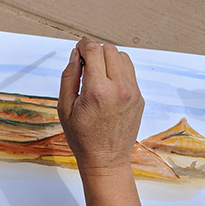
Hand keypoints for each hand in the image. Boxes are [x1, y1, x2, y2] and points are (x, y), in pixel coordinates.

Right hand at [58, 39, 144, 176]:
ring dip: (109, 59)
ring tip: (98, 74)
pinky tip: (107, 87)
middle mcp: (119, 88)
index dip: (83, 45)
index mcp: (97, 90)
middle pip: (109, 49)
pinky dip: (118, 72)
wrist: (106, 160)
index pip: (94, 50)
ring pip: (123, 57)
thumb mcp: (65, 108)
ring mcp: (132, 93)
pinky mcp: (139, 98)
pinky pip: (130, 73)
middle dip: (95, 51)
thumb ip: (69, 76)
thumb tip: (75, 55)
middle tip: (86, 64)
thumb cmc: (82, 138)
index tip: (78, 50)